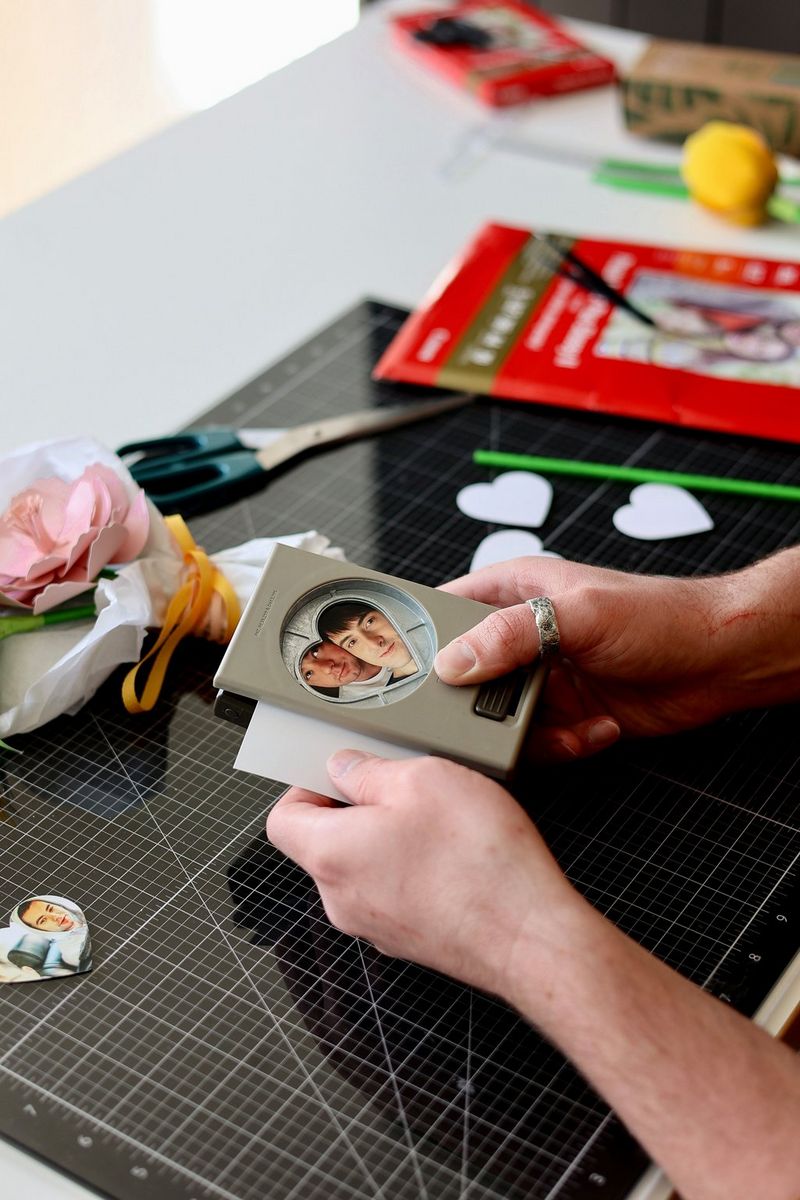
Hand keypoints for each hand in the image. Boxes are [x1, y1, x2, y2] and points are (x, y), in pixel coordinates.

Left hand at [266, 751, 581, 997]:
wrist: (529, 938)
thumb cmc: (477, 863)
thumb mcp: (423, 779)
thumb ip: (370, 770)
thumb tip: (346, 768)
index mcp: (330, 855)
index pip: (282, 820)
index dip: (303, 788)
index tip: (337, 772)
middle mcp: (342, 899)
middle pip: (323, 844)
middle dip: (356, 810)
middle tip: (400, 786)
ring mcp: (376, 926)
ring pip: (364, 868)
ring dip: (390, 839)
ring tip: (438, 819)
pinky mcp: (411, 940)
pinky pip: (395, 892)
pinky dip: (414, 868)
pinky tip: (455, 853)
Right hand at [435, 556, 746, 761]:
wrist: (722, 661)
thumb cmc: (659, 614)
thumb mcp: (579, 613)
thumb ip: (512, 634)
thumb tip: (453, 662)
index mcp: (514, 591)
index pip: (444, 610)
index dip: (418, 639)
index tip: (398, 671)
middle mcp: (521, 636)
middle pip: (463, 675)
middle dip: (470, 704)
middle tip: (477, 720)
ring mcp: (542, 678)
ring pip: (496, 719)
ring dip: (523, 734)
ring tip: (561, 724)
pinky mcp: (566, 715)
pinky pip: (538, 743)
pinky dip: (563, 745)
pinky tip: (598, 728)